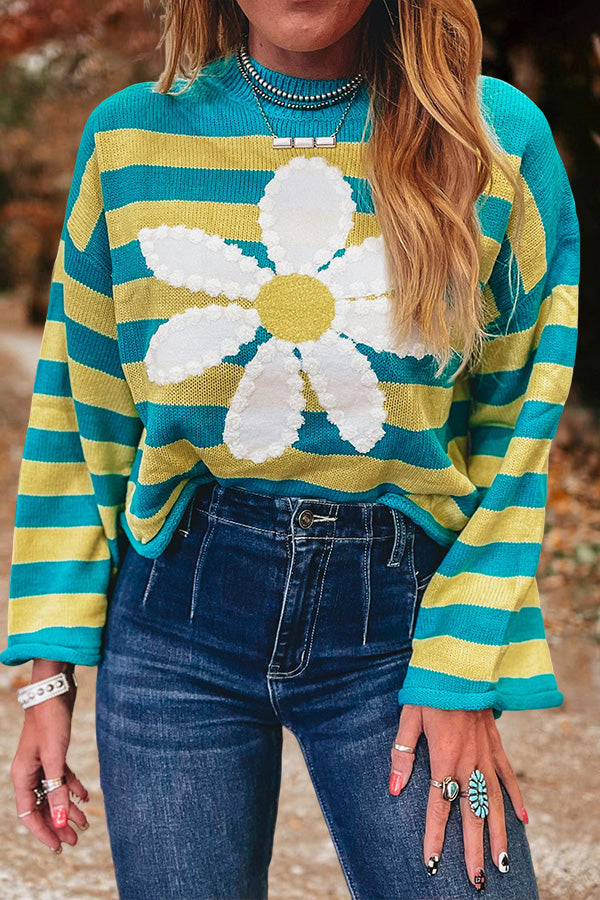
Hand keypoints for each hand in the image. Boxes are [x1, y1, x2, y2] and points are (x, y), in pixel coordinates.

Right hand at [10, 659, 89, 852]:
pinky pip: (62, 778)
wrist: (54, 690)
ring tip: (85, 824)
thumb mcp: (56, 758)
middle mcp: (28, 772)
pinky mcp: (54, 753)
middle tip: (76, 840)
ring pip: (54, 794)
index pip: (29, 815)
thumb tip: (61, 823)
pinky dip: (73, 788)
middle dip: (58, 824)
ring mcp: (41, 763)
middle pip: (42, 807)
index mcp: (22, 776)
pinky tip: (87, 797)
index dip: (44, 832)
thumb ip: (58, 791)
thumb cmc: (51, 721)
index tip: (60, 847)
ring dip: (68, 809)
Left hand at [389, 704, 527, 889]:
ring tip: (502, 863)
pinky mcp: (496, 745)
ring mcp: (486, 755)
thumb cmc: (429, 690)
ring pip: (495, 802)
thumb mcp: (409, 718)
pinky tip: (522, 821)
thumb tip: (394, 788)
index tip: (433, 862)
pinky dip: (516, 799)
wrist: (459, 664)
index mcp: (444, 757)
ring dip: (498, 834)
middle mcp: (468, 762)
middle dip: (473, 849)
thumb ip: (402, 754)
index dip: (435, 836)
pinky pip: (508, 777)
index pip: (439, 806)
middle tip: (478, 880)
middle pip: (472, 814)